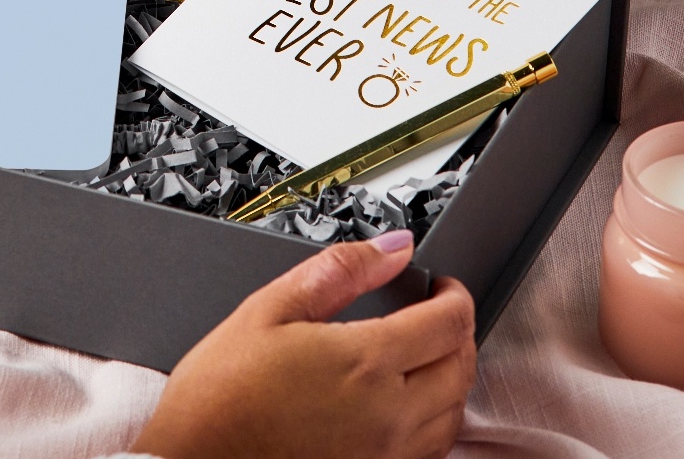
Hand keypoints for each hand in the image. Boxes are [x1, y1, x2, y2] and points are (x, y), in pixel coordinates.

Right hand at [130, 231, 475, 458]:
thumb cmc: (222, 392)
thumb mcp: (270, 307)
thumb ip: (339, 271)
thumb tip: (392, 247)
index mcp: (365, 362)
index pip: (446, 322)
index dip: (453, 293)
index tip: (441, 283)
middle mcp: (389, 415)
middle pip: (460, 367)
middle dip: (458, 330)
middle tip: (436, 309)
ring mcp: (385, 455)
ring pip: (455, 413)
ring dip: (453, 375)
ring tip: (428, 351)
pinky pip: (432, 449)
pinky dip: (436, 418)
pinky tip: (409, 402)